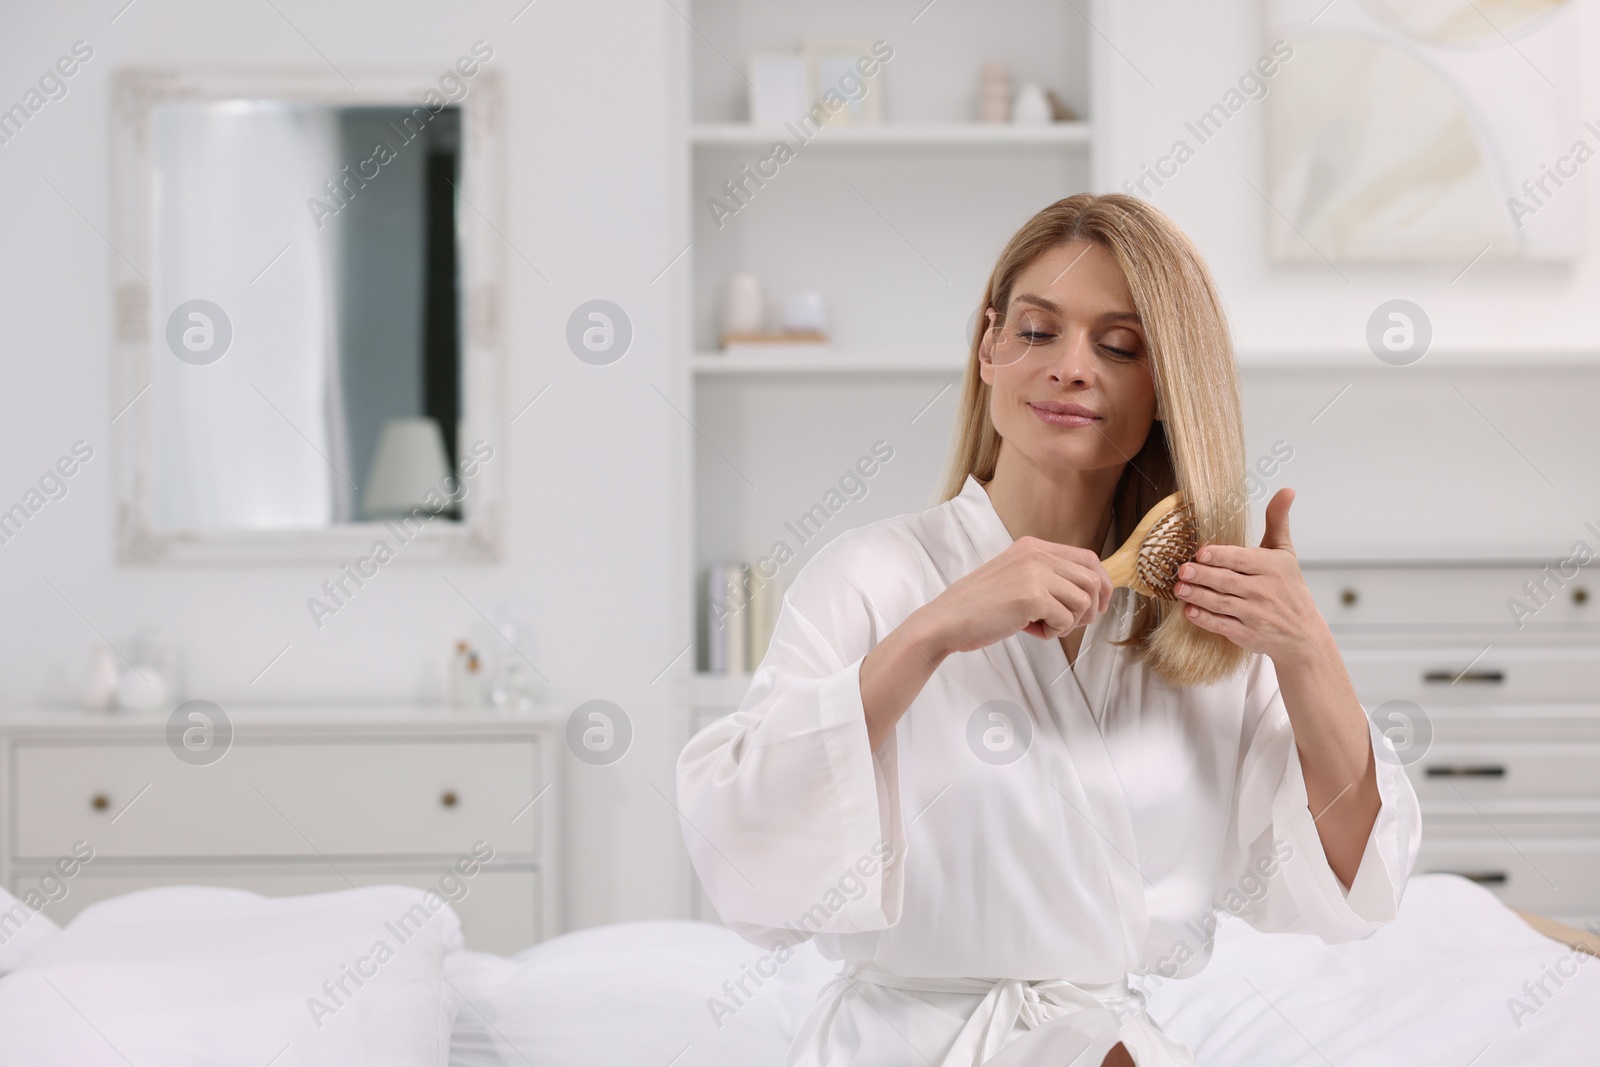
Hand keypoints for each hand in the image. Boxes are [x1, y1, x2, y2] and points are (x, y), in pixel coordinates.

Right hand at [913, 536, 1111, 657]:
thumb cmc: (979, 607)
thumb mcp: (1015, 577)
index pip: (1088, 558)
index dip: (1101, 585)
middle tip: (1065, 624)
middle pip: (1092, 580)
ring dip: (1068, 623)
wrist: (947, 620)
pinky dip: (1053, 633)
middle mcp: (1036, 554)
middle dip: (1088, 609)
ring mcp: (1034, 573)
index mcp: (1033, 546)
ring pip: (1083, 602)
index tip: (1097, 606)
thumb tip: (1089, 593)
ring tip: (1042, 626)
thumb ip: (1046, 576)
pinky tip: (1031, 630)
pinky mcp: (1032, 596)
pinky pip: (1066, 620)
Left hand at [1171, 487, 1332, 664]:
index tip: (1200, 553)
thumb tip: (1287, 489)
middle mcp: (1263, 591)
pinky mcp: (1246, 634)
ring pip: (1221, 603)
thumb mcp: (1285, 553)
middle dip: (1203, 576)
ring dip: (1198, 596)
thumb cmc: (1289, 587)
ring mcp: (1255, 614)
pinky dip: (1205, 620)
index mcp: (1271, 568)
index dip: (1220, 556)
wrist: (1303, 634)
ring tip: (1178, 588)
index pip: (1241, 560)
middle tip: (1181, 570)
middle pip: (1227, 581)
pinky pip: (1222, 626)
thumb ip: (1278, 521)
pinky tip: (1189, 611)